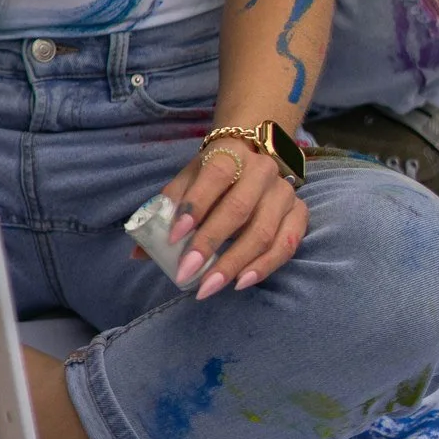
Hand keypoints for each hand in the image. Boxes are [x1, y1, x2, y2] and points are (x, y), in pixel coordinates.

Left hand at [160, 139, 307, 298]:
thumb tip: (138, 250)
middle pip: (238, 209)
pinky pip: (286, 244)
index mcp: (231, 153)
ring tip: (209, 286)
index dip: (194, 207)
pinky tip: (241, 282)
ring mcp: (284, 192)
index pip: (214, 177)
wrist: (253, 154)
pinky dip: (265, 266)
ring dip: (234, 263)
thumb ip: (166, 210)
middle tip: (186, 273)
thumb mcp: (189, 180)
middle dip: (209, 244)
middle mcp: (262, 169)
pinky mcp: (299, 212)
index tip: (173, 238)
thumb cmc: (214, 174)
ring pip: (263, 232)